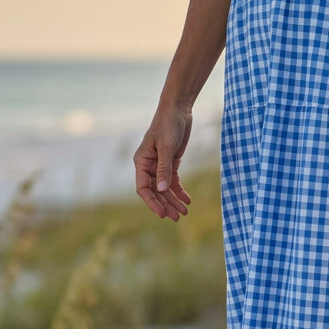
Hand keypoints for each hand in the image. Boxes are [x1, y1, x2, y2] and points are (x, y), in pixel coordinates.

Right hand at [134, 105, 192, 220]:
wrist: (178, 110)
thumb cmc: (168, 125)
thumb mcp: (167, 147)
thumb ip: (164, 169)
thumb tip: (161, 190)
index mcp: (141, 162)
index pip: (143, 188)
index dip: (152, 203)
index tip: (163, 214)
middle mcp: (148, 166)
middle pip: (155, 192)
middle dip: (166, 205)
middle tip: (178, 217)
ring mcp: (159, 165)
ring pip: (165, 189)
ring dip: (174, 200)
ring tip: (185, 212)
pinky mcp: (171, 163)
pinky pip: (173, 181)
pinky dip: (180, 191)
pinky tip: (187, 200)